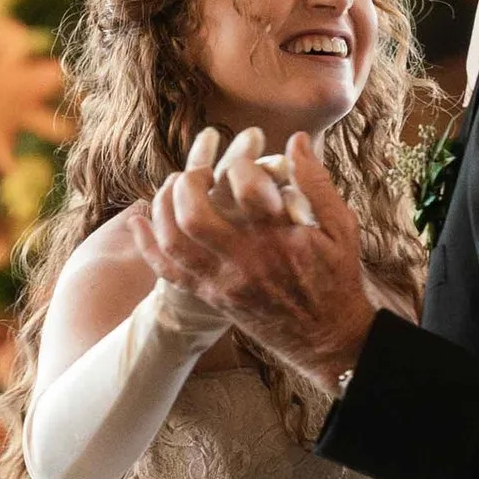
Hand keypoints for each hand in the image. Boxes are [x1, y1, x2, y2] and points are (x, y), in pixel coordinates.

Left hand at [148, 128, 377, 392]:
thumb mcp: (341, 227)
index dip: (242, 163)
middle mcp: (246, 260)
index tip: (249, 160)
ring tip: (174, 186)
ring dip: (163, 207)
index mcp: (280, 238)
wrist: (327, 338)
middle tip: (199, 172)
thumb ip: (317, 183)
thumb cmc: (337, 278)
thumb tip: (296, 140)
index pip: (245, 189)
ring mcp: (224, 281)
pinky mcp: (212, 296)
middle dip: (188, 183)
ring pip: (174, 242)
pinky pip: (169, 272)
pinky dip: (147, 245)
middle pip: (194, 216)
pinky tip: (137, 221)